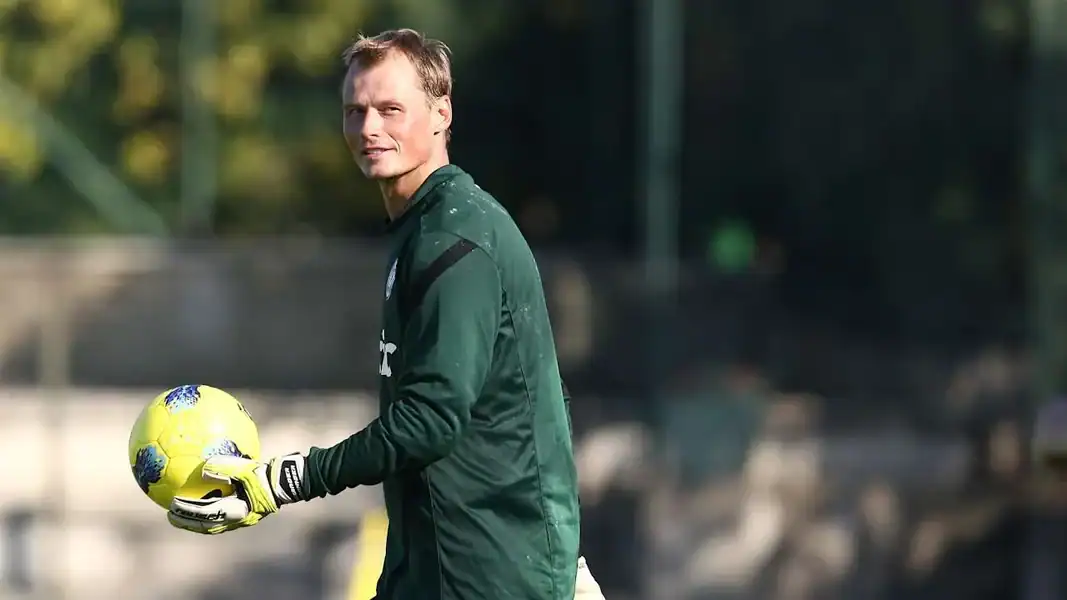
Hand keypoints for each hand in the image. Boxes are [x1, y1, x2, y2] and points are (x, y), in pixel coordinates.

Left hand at [168, 453, 305, 534]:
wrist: (289, 482)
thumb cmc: (269, 475)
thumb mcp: (248, 470)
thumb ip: (226, 467)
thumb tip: (204, 468)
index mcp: (236, 511)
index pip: (206, 514)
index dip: (187, 512)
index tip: (171, 506)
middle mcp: (237, 519)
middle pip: (207, 525)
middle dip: (188, 522)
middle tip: (171, 515)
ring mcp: (242, 518)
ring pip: (214, 523)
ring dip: (197, 520)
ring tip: (183, 513)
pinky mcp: (246, 512)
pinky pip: (222, 514)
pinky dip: (209, 511)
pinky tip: (205, 498)